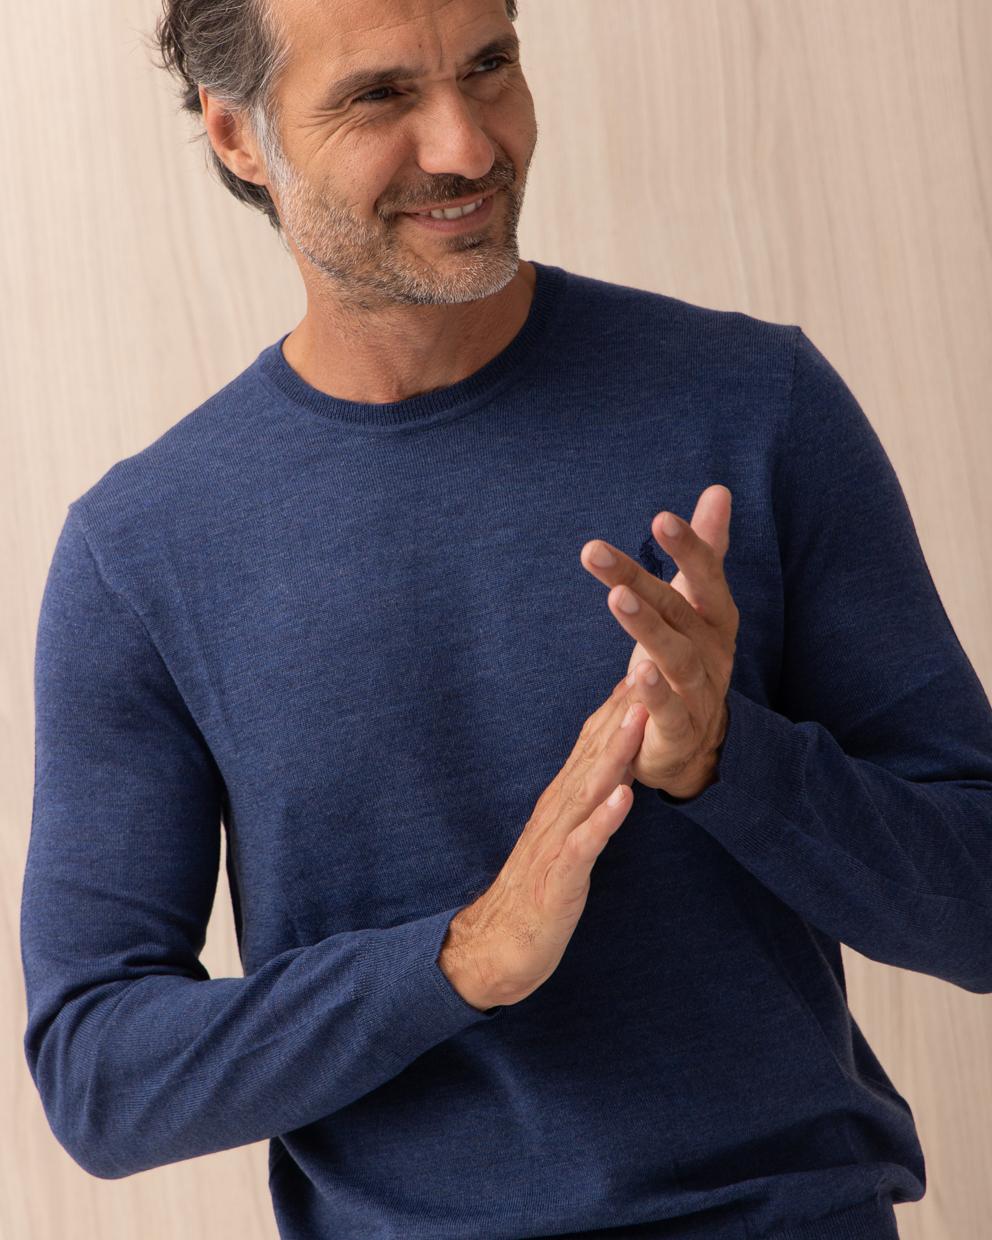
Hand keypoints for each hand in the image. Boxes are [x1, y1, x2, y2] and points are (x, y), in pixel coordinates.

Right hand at [440, 675, 648, 1008]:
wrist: (499, 945)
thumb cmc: (541, 889)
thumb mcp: (570, 834)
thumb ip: (588, 797)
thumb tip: (616, 763)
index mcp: (564, 797)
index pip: (594, 739)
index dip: (621, 701)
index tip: (646, 662)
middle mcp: (559, 808)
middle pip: (594, 749)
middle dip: (623, 708)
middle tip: (647, 664)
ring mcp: (558, 839)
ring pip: (590, 786)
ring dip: (615, 750)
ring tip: (639, 715)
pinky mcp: (559, 875)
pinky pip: (583, 844)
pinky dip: (603, 819)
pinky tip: (623, 798)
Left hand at [579, 485, 737, 799]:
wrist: (692, 740)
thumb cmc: (687, 656)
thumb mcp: (693, 603)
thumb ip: (706, 550)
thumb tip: (719, 490)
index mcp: (715, 617)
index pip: (706, 575)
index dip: (689, 547)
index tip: (661, 518)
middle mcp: (714, 651)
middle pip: (676, 610)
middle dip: (638, 579)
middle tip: (596, 551)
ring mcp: (700, 691)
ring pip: (676, 656)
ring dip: (647, 627)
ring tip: (617, 598)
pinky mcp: (680, 730)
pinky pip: (669, 710)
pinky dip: (656, 693)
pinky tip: (637, 675)